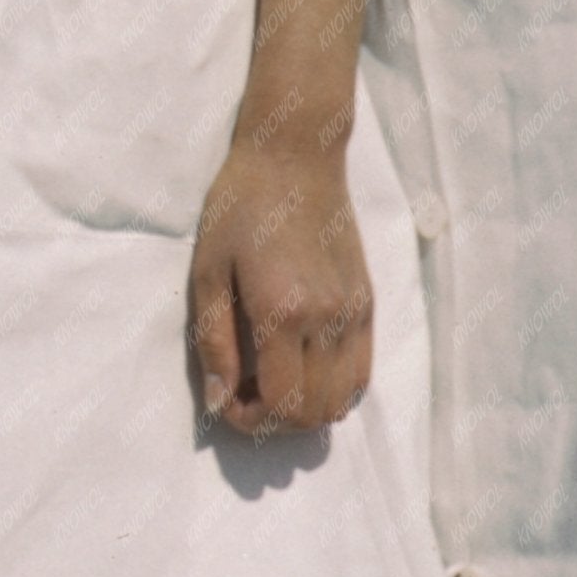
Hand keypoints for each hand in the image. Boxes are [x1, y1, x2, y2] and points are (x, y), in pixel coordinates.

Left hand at [189, 137, 372, 434]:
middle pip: (315, 414)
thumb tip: (218, 403)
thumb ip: (213, 344)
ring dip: (306, 409)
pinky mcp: (367, 299)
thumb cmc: (240, 206)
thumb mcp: (209, 273)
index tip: (225, 400)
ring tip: (274, 381)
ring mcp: (354, 310)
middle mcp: (328, 318)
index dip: (248, 421)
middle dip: (275, 422)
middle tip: (245, 393)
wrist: (295, 154)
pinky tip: (305, 366)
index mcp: (285, 312)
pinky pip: (362, 372)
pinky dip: (335, 389)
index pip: (281, 406)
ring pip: (343, 400)